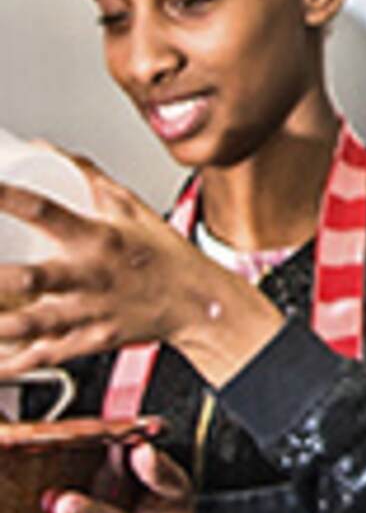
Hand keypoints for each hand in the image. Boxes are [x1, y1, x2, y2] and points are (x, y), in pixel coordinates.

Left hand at [0, 168, 281, 390]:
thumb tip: (40, 148)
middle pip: (31, 279)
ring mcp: (88, 313)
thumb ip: (84, 175)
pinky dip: (11, 364)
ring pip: (32, 324)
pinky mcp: (89, 341)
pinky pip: (43, 357)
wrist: (200, 304)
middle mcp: (90, 277)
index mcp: (99, 238)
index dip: (5, 197)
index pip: (43, 210)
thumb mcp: (131, 206)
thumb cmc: (164, 256)